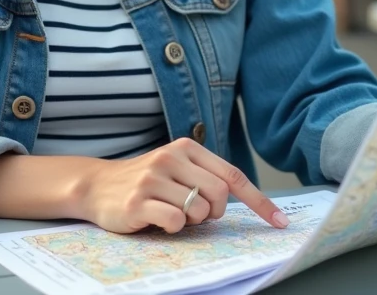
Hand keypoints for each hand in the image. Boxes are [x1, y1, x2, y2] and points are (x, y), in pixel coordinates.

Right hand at [71, 138, 289, 233]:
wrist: (97, 186)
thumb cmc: (146, 181)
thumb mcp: (177, 169)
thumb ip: (205, 176)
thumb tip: (244, 201)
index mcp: (186, 148)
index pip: (232, 176)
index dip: (259, 201)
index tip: (279, 221)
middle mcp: (171, 158)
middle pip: (220, 194)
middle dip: (214, 212)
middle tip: (195, 213)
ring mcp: (153, 179)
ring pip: (198, 210)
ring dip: (192, 221)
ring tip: (172, 213)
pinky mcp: (138, 201)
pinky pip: (175, 221)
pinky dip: (173, 227)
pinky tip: (158, 220)